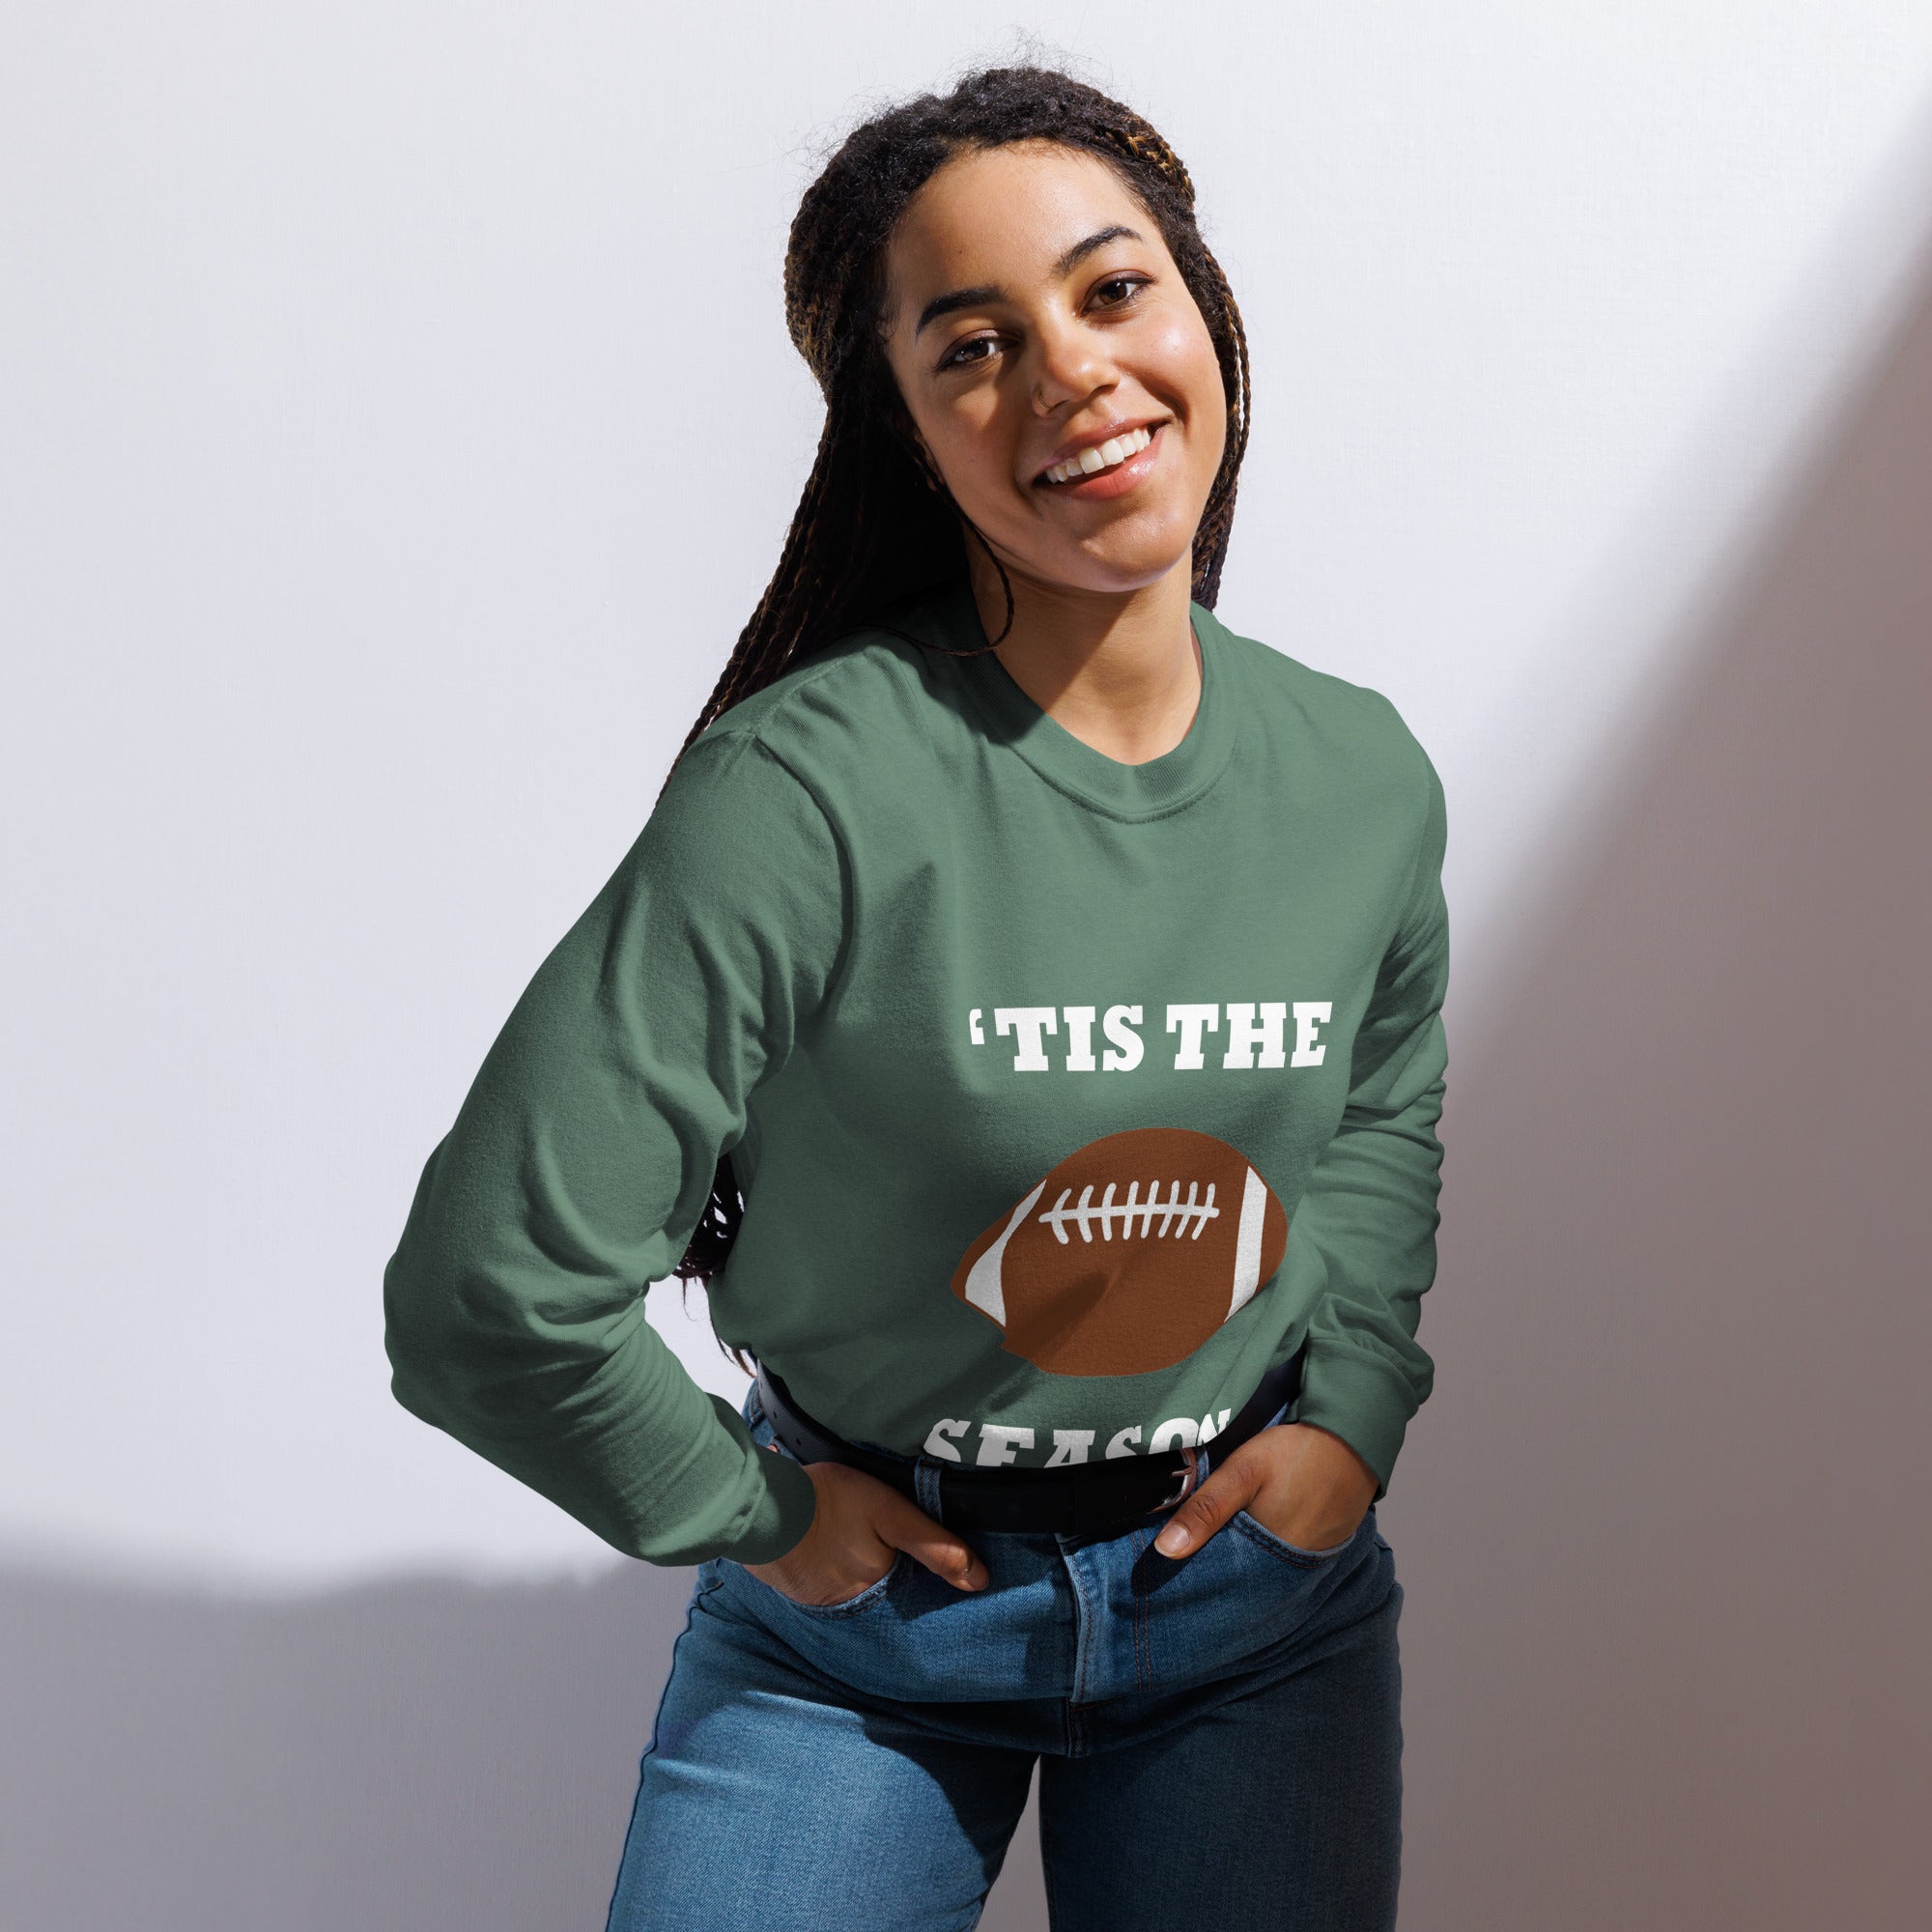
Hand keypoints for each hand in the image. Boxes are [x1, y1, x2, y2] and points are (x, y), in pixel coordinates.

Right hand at [742, 1459, 988, 1605]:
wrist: (757, 1505)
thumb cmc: (828, 1501)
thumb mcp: (889, 1511)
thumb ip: (933, 1544)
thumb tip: (979, 1581)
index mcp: (880, 1585)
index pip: (917, 1593)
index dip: (926, 1578)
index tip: (933, 1565)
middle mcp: (854, 1603)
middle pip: (886, 1590)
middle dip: (892, 1573)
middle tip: (887, 1543)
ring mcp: (823, 1598)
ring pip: (856, 1587)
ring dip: (860, 1570)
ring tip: (859, 1543)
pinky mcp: (798, 1587)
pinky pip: (828, 1582)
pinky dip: (834, 1568)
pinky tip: (832, 1547)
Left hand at [1152, 1422, 1376, 1559]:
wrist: (1355, 1434)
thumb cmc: (1296, 1452)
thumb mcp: (1243, 1472)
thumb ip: (1206, 1509)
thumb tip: (1165, 1551)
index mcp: (1273, 1560)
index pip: (1227, 1580)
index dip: (1201, 1571)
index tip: (1174, 1563)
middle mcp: (1296, 1569)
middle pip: (1247, 1573)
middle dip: (1222, 1562)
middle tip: (1195, 1541)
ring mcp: (1315, 1557)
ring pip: (1268, 1563)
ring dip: (1247, 1553)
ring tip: (1224, 1532)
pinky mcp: (1327, 1542)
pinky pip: (1290, 1551)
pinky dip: (1272, 1542)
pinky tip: (1259, 1524)